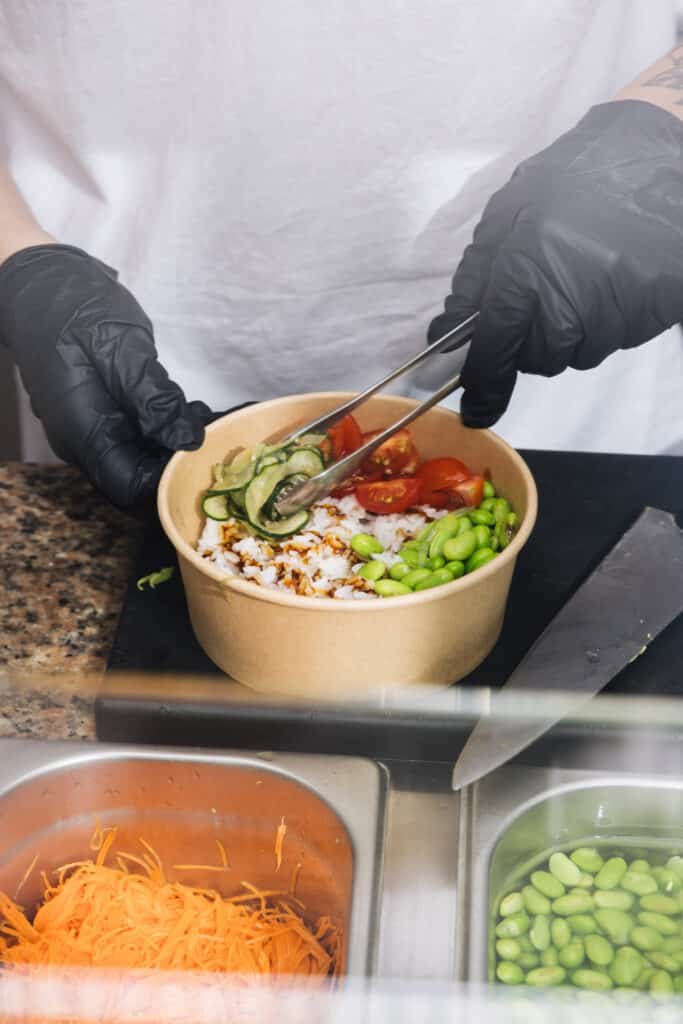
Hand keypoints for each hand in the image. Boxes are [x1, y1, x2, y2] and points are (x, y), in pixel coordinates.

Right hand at [0, 245, 211, 507]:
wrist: (36, 281)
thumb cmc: (71, 306)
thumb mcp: (117, 344)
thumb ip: (152, 395)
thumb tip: (188, 440)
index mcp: (83, 431)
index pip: (131, 487)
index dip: (171, 482)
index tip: (208, 455)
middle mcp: (84, 442)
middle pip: (138, 479)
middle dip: (181, 464)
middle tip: (221, 434)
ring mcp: (91, 430)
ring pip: (141, 459)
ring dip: (177, 446)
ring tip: (213, 418)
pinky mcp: (101, 416)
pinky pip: (136, 438)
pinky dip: (166, 429)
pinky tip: (191, 410)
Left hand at [430, 101, 682, 426]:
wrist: (658, 152)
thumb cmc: (575, 177)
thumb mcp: (508, 213)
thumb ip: (474, 279)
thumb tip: (447, 332)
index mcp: (526, 272)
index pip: (495, 350)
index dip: (483, 385)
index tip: (476, 410)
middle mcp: (571, 301)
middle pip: (538, 359)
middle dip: (532, 338)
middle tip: (545, 291)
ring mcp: (617, 311)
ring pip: (578, 353)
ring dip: (573, 329)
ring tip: (584, 273)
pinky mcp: (654, 312)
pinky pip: (616, 339)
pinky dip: (609, 319)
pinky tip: (613, 276)